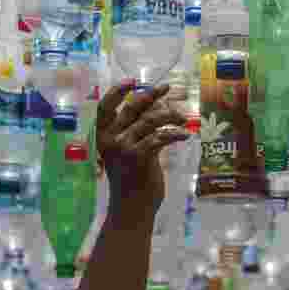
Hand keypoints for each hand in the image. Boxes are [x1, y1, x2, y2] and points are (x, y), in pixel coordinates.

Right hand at [96, 82, 189, 223]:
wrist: (131, 209)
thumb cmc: (132, 179)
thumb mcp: (129, 150)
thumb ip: (136, 128)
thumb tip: (155, 103)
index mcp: (103, 136)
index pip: (105, 106)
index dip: (117, 91)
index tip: (134, 81)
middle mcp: (110, 139)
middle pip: (132, 108)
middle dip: (151, 95)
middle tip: (167, 87)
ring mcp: (123, 148)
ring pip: (150, 120)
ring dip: (171, 116)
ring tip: (184, 119)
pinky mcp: (139, 157)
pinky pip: (160, 136)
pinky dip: (175, 133)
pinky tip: (185, 135)